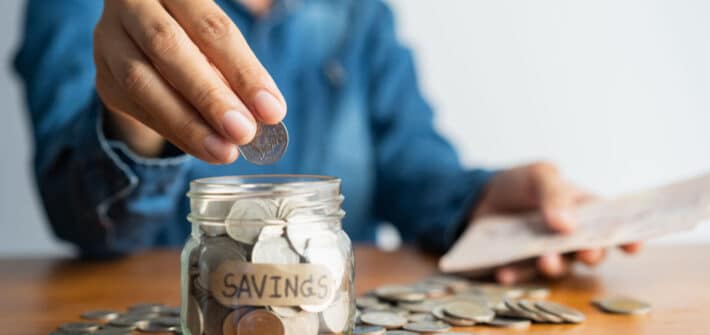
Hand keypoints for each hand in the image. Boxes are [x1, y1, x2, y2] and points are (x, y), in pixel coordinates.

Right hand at [94, 0, 285, 162]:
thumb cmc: (200, 34)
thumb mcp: (220, 36)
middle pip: (168, 48)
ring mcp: (110, 38)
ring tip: (224, 151)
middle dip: (210, 97)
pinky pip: (136, 107)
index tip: (272, 110)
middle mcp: (133, 4)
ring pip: (142, 82)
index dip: (243, 71)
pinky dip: (173, 132)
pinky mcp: (103, 75)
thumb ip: (237, 65)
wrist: (148, 36)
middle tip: (244, 132)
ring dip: (188, 123)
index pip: (211, 27)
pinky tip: (204, 148)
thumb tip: (266, 111)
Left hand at [473, 162, 642, 283]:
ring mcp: (546, 254)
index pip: (611, 224)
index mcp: (582, 210)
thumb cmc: (517, 184)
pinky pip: (522, 275)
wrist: (477, 199)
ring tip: (545, 260)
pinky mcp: (521, 267)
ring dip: (555, 266)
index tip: (634, 246)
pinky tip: (504, 271)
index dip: (627, 237)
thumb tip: (568, 226)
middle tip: (586, 252)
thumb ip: (554, 193)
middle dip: (591, 254)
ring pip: (560, 267)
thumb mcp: (537, 176)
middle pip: (590, 251)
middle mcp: (569, 237)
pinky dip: (515, 274)